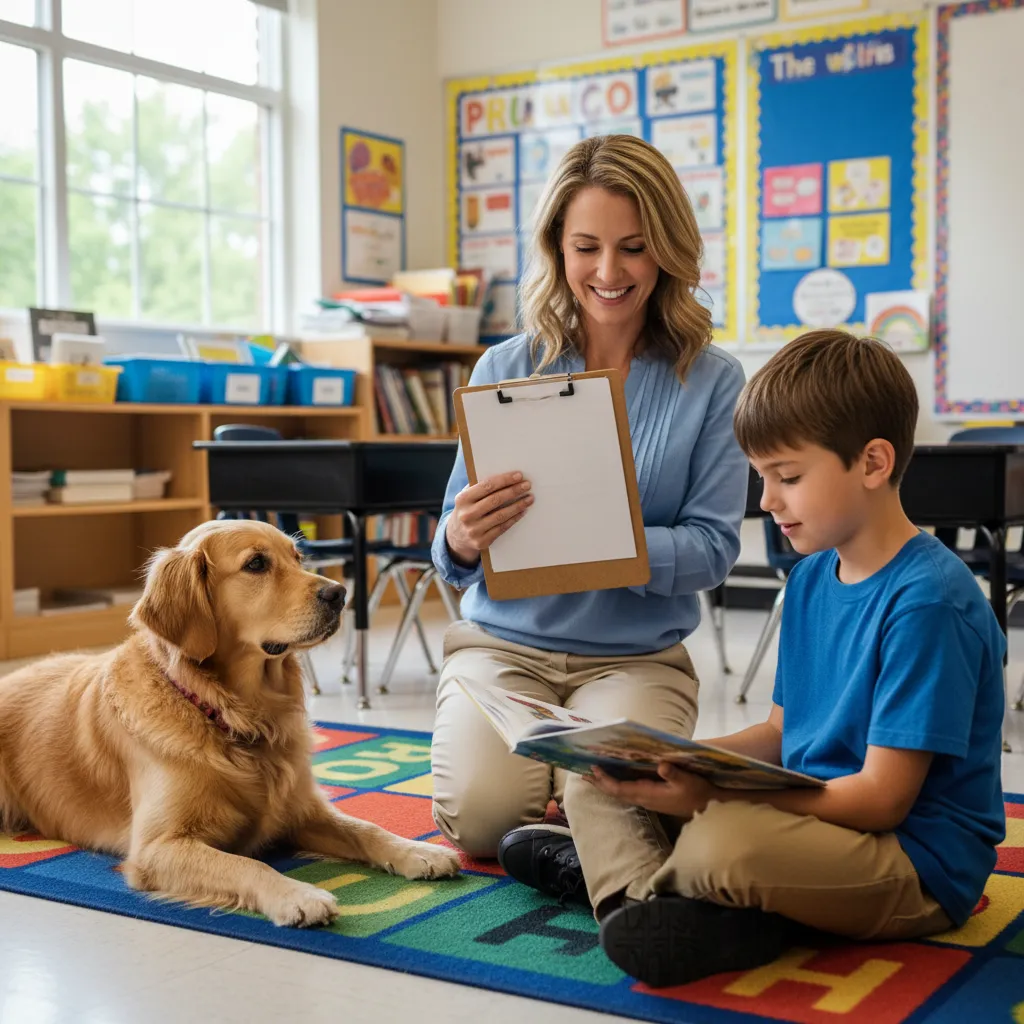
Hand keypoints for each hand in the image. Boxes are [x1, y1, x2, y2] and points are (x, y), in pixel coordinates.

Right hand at [445, 471, 532, 566]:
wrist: (456, 536)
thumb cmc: (467, 510)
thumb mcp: (466, 497)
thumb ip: (480, 487)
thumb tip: (505, 476)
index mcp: (462, 499)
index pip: (486, 486)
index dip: (504, 480)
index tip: (518, 475)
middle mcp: (467, 515)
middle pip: (495, 500)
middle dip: (514, 491)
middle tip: (527, 485)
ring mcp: (474, 530)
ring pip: (501, 515)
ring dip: (518, 505)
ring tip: (529, 498)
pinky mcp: (482, 541)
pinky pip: (502, 528)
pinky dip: (514, 518)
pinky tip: (523, 511)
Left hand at [587, 763, 716, 819]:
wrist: (708, 806)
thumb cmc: (698, 792)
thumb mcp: (688, 781)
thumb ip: (674, 774)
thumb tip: (661, 765)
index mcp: (648, 794)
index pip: (621, 789)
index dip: (606, 780)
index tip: (593, 769)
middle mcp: (644, 798)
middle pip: (615, 792)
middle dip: (599, 783)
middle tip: (582, 773)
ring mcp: (647, 800)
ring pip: (620, 793)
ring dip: (605, 785)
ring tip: (591, 776)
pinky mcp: (651, 798)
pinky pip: (628, 792)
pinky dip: (616, 785)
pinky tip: (614, 779)